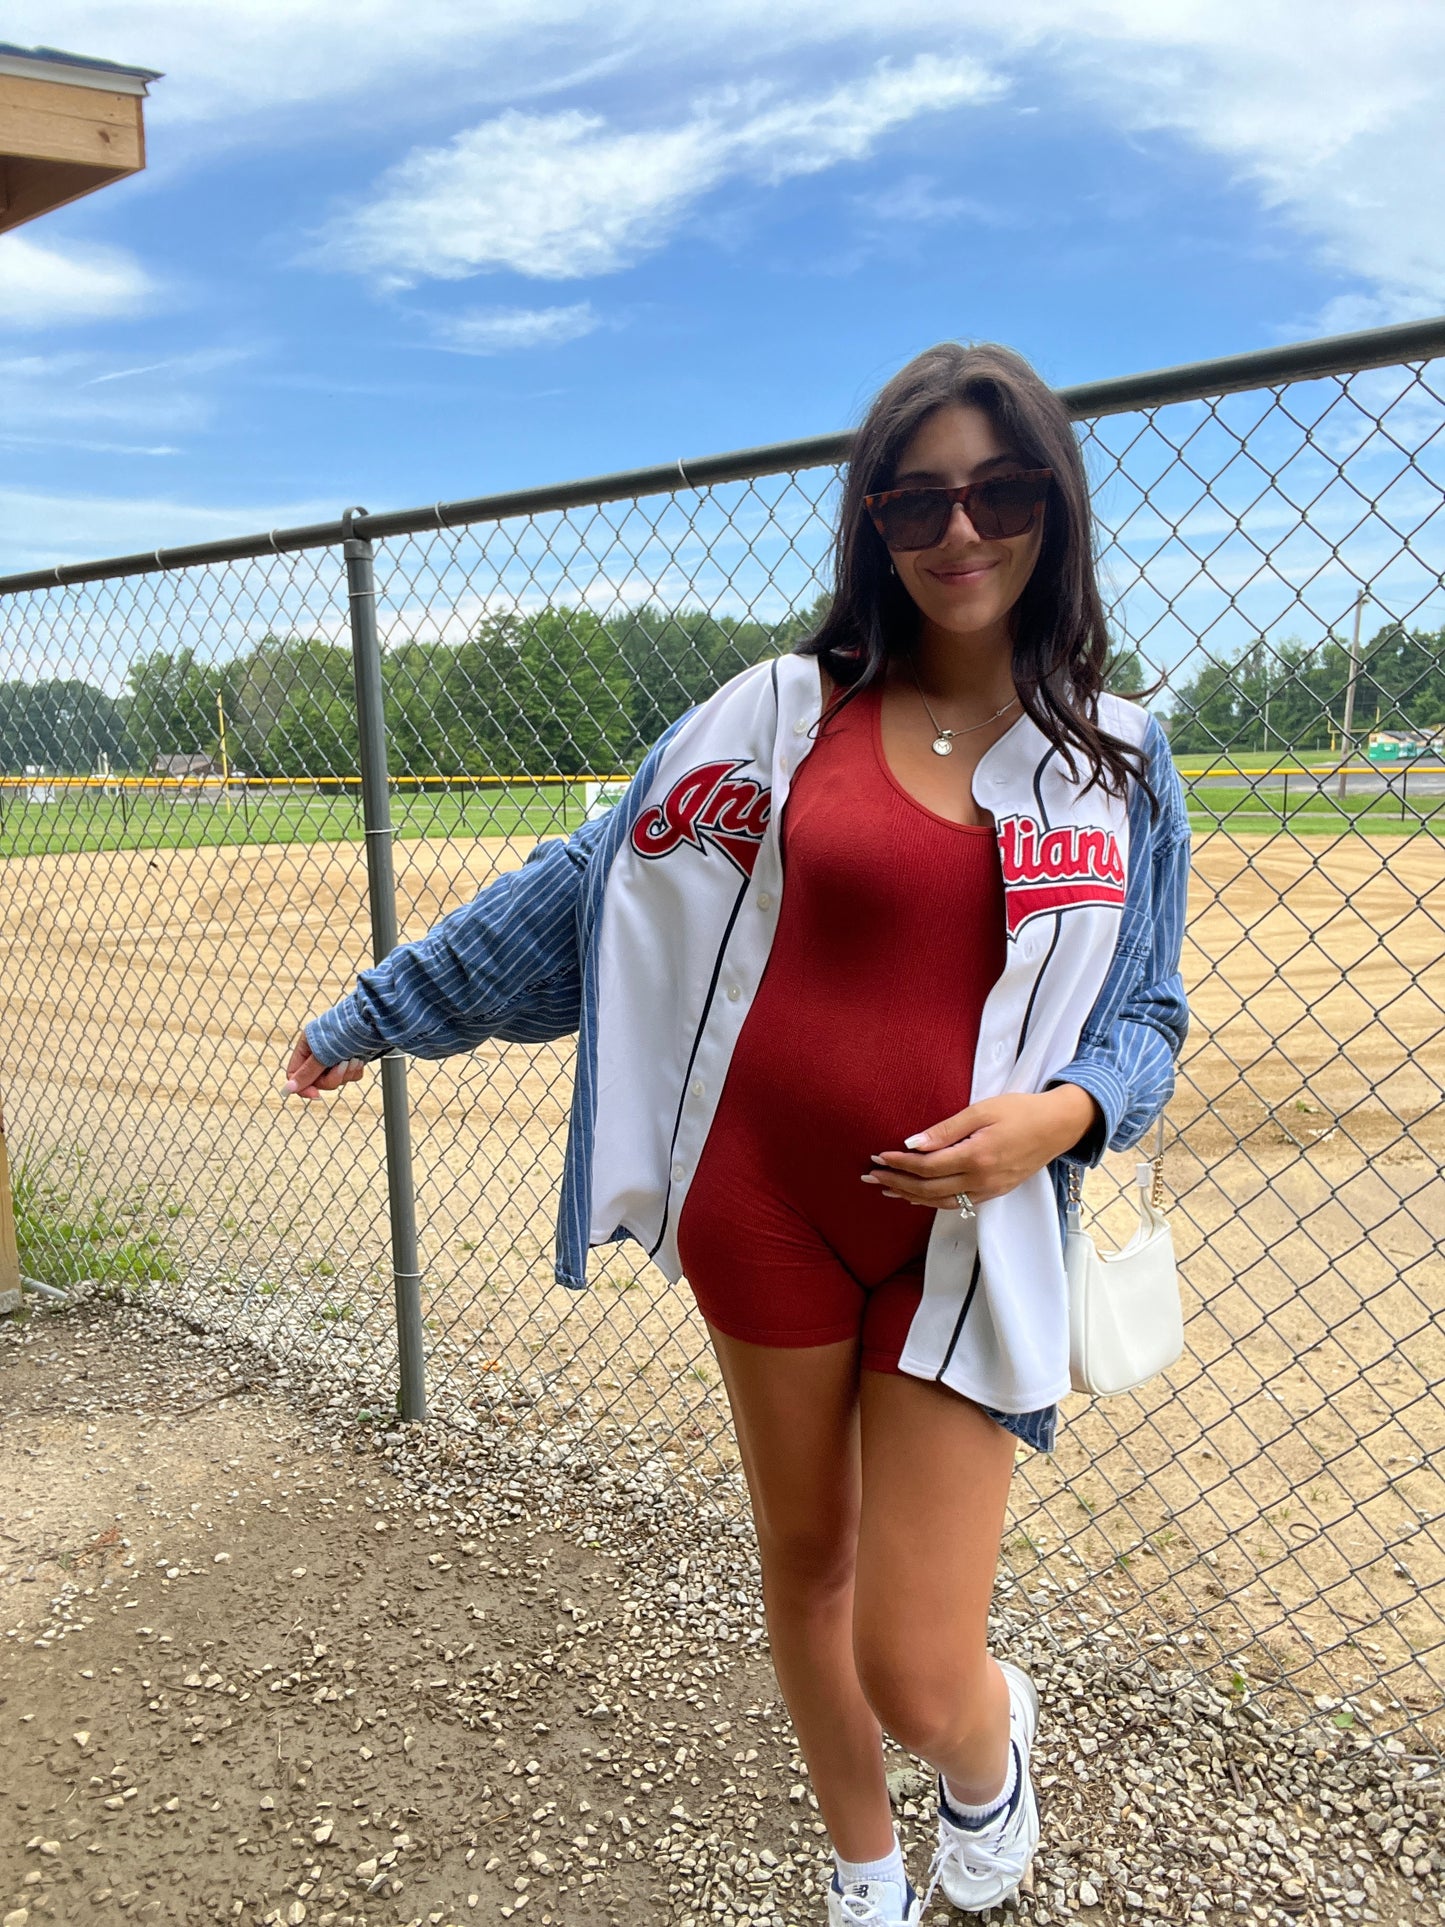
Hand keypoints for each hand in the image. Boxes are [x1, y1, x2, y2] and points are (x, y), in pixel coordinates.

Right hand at [284, 1029, 367, 1100]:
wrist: (374, 1021)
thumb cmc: (346, 1030)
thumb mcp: (323, 1053)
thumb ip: (307, 1073)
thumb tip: (289, 1088)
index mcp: (307, 1045)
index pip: (295, 1073)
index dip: (303, 1086)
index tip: (316, 1094)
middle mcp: (319, 1051)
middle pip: (317, 1080)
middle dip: (332, 1078)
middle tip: (342, 1067)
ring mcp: (336, 1056)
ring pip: (335, 1080)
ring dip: (345, 1074)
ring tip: (353, 1059)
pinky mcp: (351, 1058)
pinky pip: (349, 1076)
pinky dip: (354, 1071)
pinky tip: (359, 1060)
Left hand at [862, 1086, 1100, 1207]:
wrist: (1058, 1126)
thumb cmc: (1021, 1111)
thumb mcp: (982, 1110)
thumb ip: (946, 1129)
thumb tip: (913, 1143)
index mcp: (977, 1157)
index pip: (927, 1166)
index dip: (899, 1164)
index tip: (878, 1157)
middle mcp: (982, 1180)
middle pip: (928, 1189)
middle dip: (896, 1183)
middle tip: (870, 1177)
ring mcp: (989, 1190)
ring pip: (941, 1202)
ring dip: (910, 1196)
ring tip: (886, 1189)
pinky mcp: (995, 1192)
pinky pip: (957, 1204)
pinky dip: (932, 1202)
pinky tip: (918, 1196)